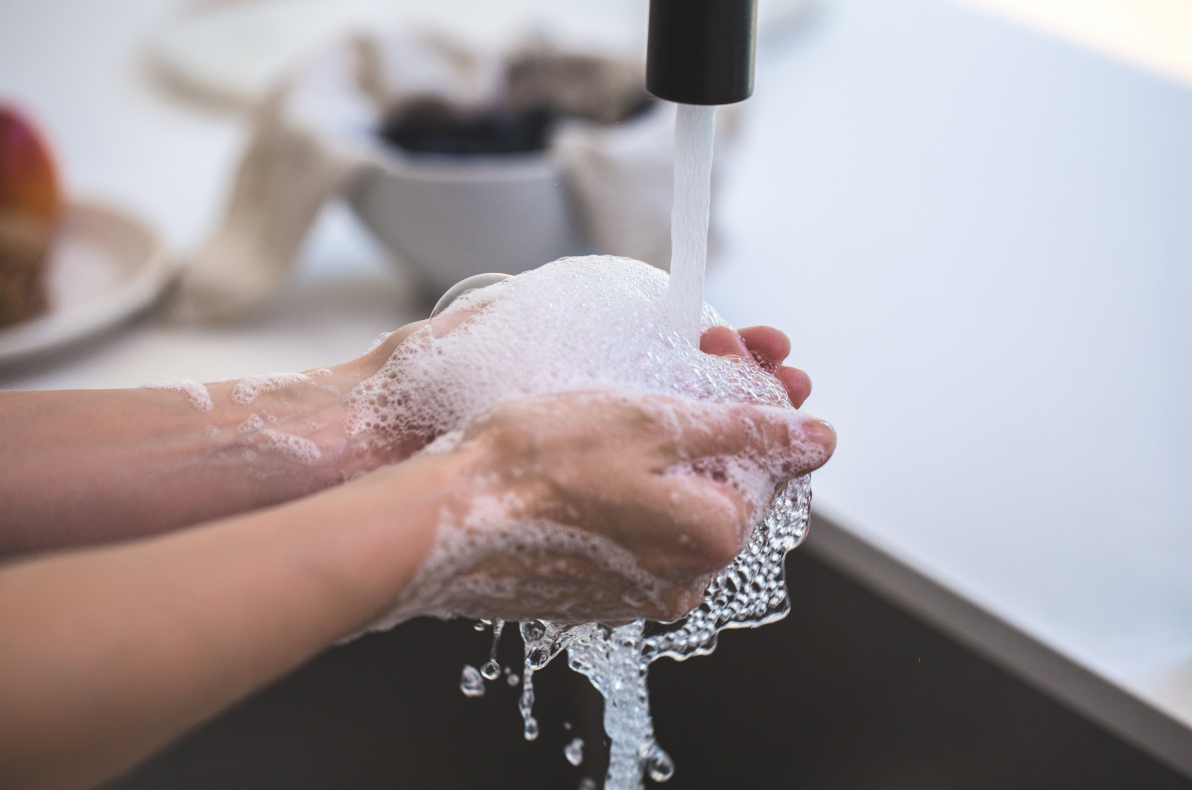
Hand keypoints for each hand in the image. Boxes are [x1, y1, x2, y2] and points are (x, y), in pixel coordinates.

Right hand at [388, 389, 834, 624]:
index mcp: (711, 538)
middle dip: (712, 418)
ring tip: (628, 400)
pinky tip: (591, 452)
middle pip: (723, 484)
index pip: (766, 462)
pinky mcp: (591, 591)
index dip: (749, 396)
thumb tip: (817, 437)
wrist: (440, 521)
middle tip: (689, 357)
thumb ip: (747, 427)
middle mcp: (682, 580)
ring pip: (674, 506)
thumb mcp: (654, 422)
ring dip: (667, 451)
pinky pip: (631, 531)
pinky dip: (626, 488)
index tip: (724, 350)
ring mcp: (634, 592)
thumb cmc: (535, 465)